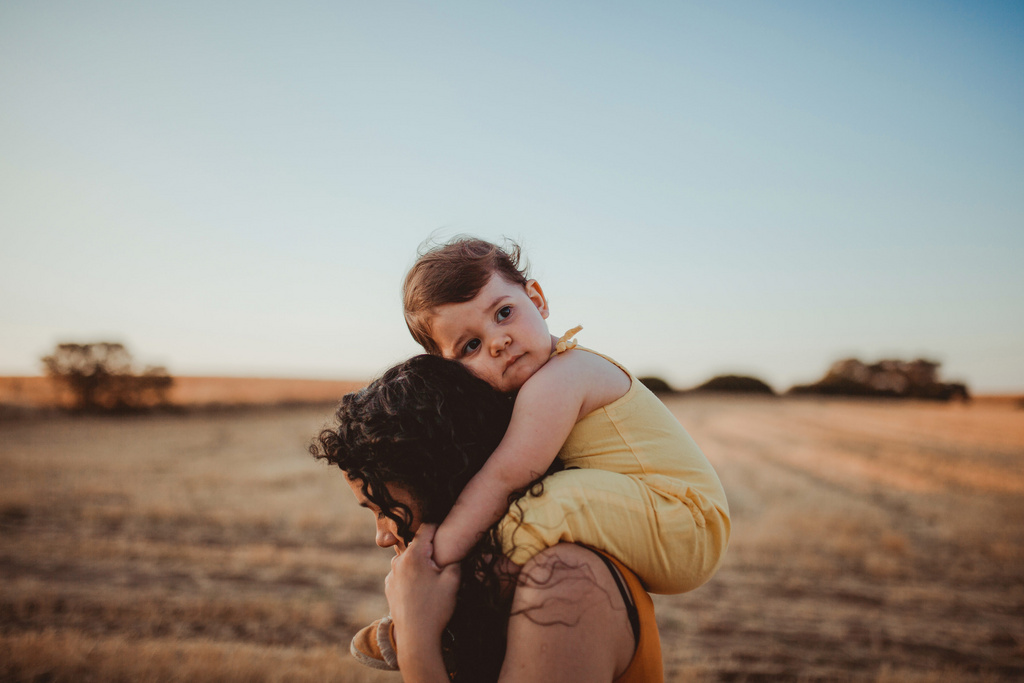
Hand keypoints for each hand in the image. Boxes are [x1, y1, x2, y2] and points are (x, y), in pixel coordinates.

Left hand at [385, 524, 461, 651]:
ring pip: (409, 560)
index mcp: (414, 556)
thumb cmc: (436, 608)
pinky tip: (422, 591)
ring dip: (420, 564)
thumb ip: (455, 560)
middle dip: (430, 549)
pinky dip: (412, 576)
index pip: (427, 528)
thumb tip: (456, 550)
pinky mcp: (389, 587)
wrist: (416, 637)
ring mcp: (391, 575)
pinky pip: (402, 574)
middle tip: (443, 561)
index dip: (439, 528)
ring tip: (432, 579)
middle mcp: (398, 561)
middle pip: (416, 545)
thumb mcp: (453, 581)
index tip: (448, 533)